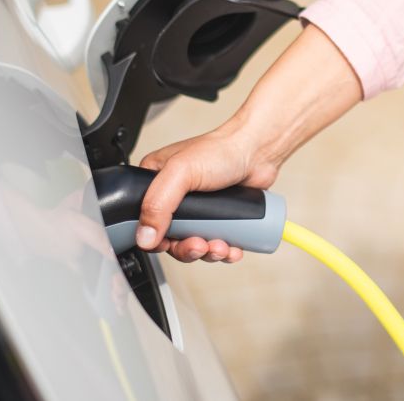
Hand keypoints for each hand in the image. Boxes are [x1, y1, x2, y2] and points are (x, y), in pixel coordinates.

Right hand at [136, 120, 275, 262]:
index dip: (156, 239)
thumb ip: (157, 204)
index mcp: (156, 183)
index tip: (170, 244)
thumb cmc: (221, 150)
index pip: (144, 221)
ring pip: (195, 244)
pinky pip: (217, 244)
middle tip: (199, 246)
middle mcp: (176, 197)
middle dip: (187, 249)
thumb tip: (145, 237)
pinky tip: (231, 248)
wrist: (258, 151)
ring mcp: (200, 209)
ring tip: (220, 246)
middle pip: (171, 238)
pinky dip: (224, 252)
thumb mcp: (180, 172)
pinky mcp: (221, 217)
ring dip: (207, 253)